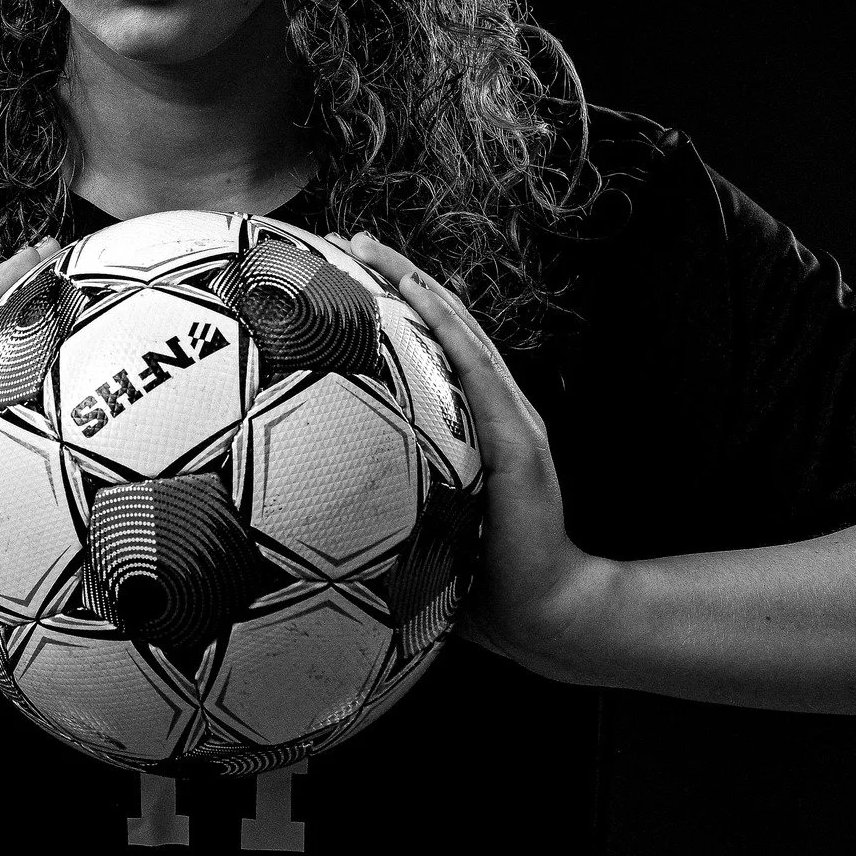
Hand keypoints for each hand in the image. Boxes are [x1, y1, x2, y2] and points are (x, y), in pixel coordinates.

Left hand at [329, 232, 621, 679]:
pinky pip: (475, 371)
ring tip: (371, 248)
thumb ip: (386, 505)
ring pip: (459, 333)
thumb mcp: (422, 530)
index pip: (430, 354)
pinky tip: (415, 295)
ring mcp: (510, 421)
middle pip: (443, 327)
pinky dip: (445, 327)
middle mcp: (494, 412)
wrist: (547, 615)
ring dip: (415, 285)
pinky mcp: (517, 440)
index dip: (394, 311)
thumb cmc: (479, 583)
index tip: (345, 276)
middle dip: (397, 278)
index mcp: (472, 429)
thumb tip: (308, 509)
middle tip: (349, 240)